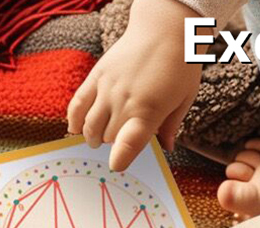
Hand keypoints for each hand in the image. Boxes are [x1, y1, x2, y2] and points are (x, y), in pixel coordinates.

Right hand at [67, 0, 205, 170]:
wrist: (164, 30)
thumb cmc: (180, 67)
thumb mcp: (184, 100)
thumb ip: (171, 126)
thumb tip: (167, 148)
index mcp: (149, 111)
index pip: (129, 142)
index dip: (120, 157)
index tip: (116, 166)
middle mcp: (124, 101)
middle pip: (109, 136)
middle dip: (112, 145)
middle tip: (118, 147)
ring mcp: (108, 87)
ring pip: (91, 123)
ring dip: (92, 135)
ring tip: (95, 142)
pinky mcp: (97, 75)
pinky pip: (79, 101)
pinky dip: (75, 117)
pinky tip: (74, 128)